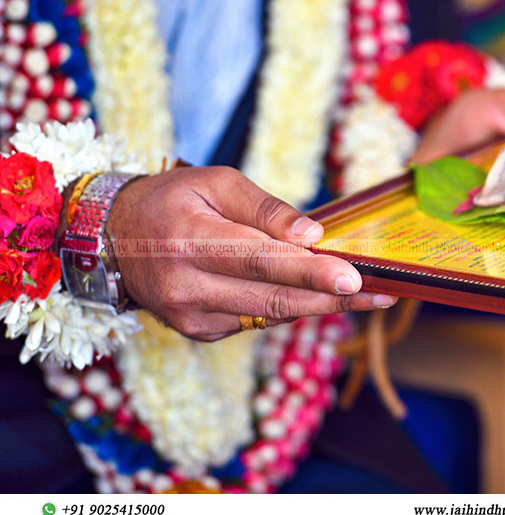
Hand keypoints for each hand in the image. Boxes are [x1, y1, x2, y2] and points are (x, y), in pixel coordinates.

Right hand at [106, 167, 392, 341]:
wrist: (111, 239)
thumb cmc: (170, 200)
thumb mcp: (216, 183)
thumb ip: (266, 210)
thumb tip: (312, 235)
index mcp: (190, 240)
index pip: (262, 260)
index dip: (312, 271)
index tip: (355, 278)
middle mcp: (188, 286)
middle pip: (274, 297)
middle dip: (334, 298)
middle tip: (382, 293)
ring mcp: (191, 316)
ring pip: (270, 314)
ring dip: (320, 304)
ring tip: (368, 295)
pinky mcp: (198, 331)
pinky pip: (256, 319)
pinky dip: (288, 305)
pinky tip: (315, 293)